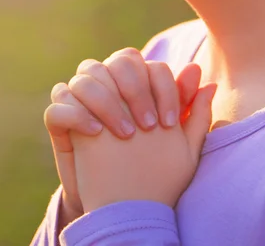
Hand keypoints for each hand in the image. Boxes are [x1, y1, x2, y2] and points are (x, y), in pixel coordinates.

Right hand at [44, 49, 202, 221]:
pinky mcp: (59, 122)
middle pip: (117, 62)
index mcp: (136, 84)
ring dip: (106, 101)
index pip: (147, 64)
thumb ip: (191, 110)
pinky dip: (76, 113)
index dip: (161, 87)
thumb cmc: (153, 167)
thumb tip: (205, 77)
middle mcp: (108, 85)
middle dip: (135, 89)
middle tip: (148, 126)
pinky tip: (95, 132)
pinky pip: (58, 105)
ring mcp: (81, 100)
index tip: (170, 123)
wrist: (122, 203)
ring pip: (85, 76)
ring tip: (125, 133)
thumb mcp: (178, 143)